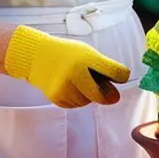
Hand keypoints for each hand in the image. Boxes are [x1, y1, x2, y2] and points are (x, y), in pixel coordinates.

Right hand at [3, 26, 130, 108]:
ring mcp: (65, 87)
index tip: (120, 76)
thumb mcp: (86, 53)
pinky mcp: (57, 97)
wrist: (37, 56)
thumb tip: (115, 96)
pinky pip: (75, 104)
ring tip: (77, 81)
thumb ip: (103, 70)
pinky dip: (76, 98)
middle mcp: (75, 74)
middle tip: (105, 91)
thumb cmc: (67, 54)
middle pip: (101, 95)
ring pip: (87, 101)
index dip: (121, 76)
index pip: (115, 72)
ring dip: (88, 95)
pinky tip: (68, 86)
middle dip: (105, 95)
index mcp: (86, 59)